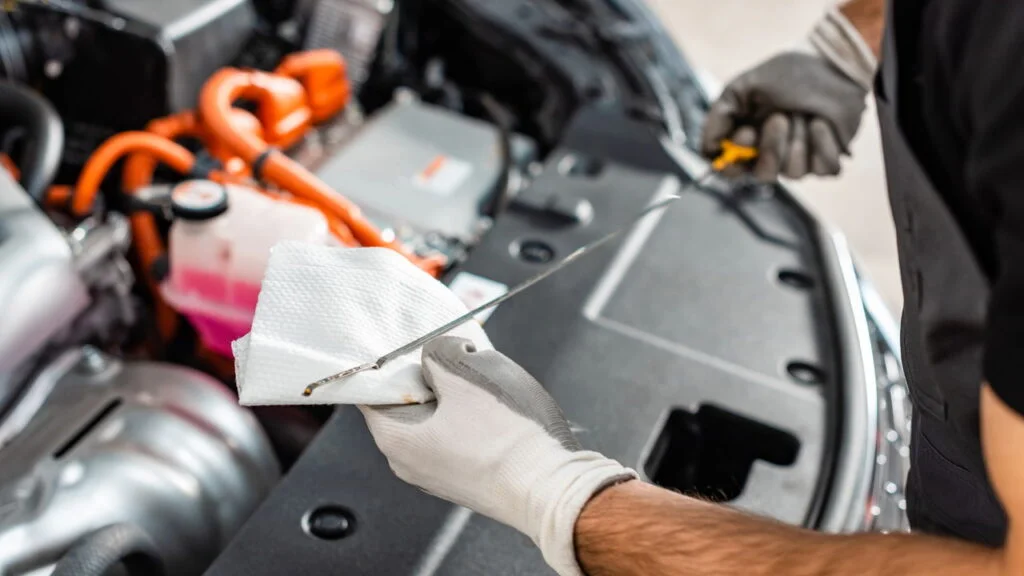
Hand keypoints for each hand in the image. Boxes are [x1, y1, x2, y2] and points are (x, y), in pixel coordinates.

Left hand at [359, 336, 634, 575]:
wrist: (550, 488)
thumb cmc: (507, 437)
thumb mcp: (465, 371)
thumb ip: (437, 351)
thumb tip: (435, 354)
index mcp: (394, 438)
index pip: (371, 389)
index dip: (391, 359)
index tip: (411, 343)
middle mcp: (407, 463)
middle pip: (408, 402)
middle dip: (431, 375)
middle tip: (457, 355)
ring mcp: (438, 475)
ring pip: (437, 419)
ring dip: (457, 396)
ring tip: (484, 384)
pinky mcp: (467, 480)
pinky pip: (459, 438)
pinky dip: (472, 420)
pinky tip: (497, 412)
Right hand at [701, 8, 875, 181]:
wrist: (831, 61)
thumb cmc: (786, 72)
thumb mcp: (742, 87)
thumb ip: (719, 117)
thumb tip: (708, 150)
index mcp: (746, 142)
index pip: (730, 170)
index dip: (735, 161)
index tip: (746, 133)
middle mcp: (770, 155)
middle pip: (763, 175)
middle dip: (772, 147)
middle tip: (780, 117)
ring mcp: (799, 160)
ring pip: (794, 172)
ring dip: (800, 138)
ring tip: (805, 112)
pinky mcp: (827, 160)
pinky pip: (825, 169)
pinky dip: (824, 143)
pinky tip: (822, 122)